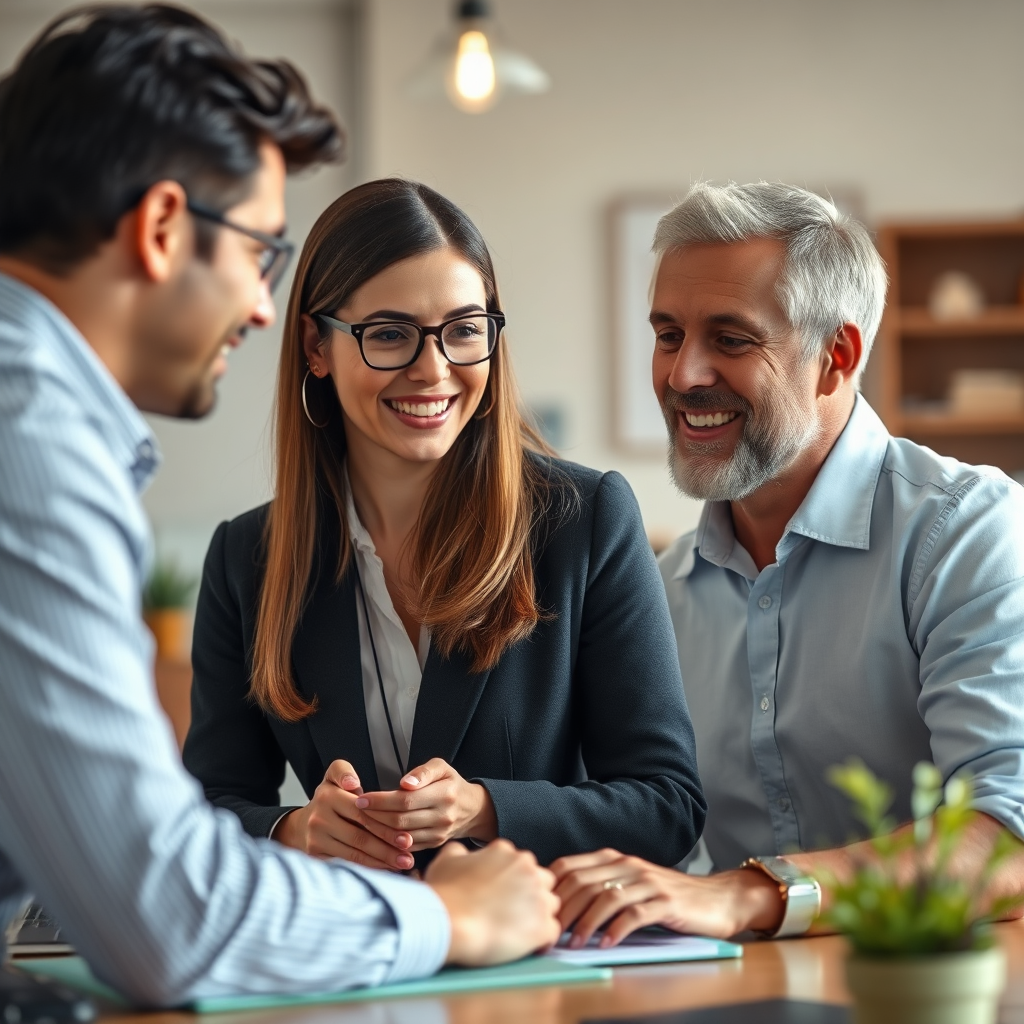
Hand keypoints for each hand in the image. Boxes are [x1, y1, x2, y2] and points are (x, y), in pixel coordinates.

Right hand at [272, 760, 415, 871]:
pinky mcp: (316, 856)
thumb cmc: (328, 798)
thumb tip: (352, 783)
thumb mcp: (333, 776)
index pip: (362, 813)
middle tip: (409, 855)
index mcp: (327, 796)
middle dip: (387, 847)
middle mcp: (319, 819)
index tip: (406, 836)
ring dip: (381, 861)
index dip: (386, 826)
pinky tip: (384, 869)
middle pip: (360, 836)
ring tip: (402, 864)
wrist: (302, 824)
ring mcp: (316, 840)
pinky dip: (367, 867)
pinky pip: (346, 863)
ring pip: (354, 853)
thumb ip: (344, 772)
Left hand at [354, 758, 497, 851]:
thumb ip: (422, 772)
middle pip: (400, 820)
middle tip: (357, 809)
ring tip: (362, 819)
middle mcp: (443, 816)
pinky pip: (406, 847)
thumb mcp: (441, 767)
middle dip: (374, 815)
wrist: (471, 809)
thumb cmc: (450, 784)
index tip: (362, 798)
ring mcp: (439, 834)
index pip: (406, 800)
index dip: (381, 801)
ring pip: (401, 836)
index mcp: (444, 794)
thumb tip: (404, 783)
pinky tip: (375, 832)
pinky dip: (388, 841)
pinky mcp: (433, 845)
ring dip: (378, 829)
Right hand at [426, 840, 560, 965]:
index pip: (522, 864)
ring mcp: (538, 897)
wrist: (448, 921)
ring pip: (552, 904)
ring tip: (520, 930)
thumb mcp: (446, 860)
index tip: (503, 895)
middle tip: (513, 912)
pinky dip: (544, 940)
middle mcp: (528, 869)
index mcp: (507, 852)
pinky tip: (530, 946)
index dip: (513, 881)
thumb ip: (460, 852)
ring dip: (540, 915)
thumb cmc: (445, 893)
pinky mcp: (543, 925)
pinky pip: (554, 931)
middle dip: (532, 895)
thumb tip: (462, 853)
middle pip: (543, 881)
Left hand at [550, 848, 783, 946]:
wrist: (718, 898)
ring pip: (606, 897)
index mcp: (613, 859)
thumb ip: (600, 889)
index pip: (569, 866)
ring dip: (585, 922)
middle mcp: (627, 865)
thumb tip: (558, 909)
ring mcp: (648, 882)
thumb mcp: (630, 886)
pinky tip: (605, 945)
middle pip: (583, 883)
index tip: (536, 914)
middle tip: (547, 936)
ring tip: (573, 943)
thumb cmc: (667, 898)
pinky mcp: (666, 902)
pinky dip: (616, 930)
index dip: (549, 889)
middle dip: (561, 911)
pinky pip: (635, 914)